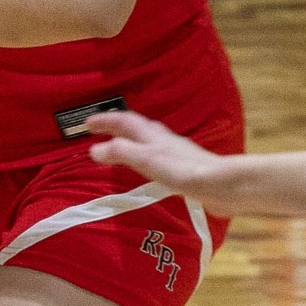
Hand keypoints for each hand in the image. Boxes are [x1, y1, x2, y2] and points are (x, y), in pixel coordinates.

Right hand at [85, 111, 238, 213]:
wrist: (219, 184)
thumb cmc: (181, 170)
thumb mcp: (145, 159)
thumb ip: (120, 153)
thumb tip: (94, 149)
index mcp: (152, 135)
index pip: (124, 121)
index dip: (105, 120)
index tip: (87, 122)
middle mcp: (162, 139)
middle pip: (137, 127)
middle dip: (117, 127)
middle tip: (100, 131)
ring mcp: (174, 153)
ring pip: (147, 141)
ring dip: (131, 140)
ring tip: (119, 147)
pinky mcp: (182, 168)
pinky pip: (155, 156)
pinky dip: (143, 156)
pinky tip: (146, 168)